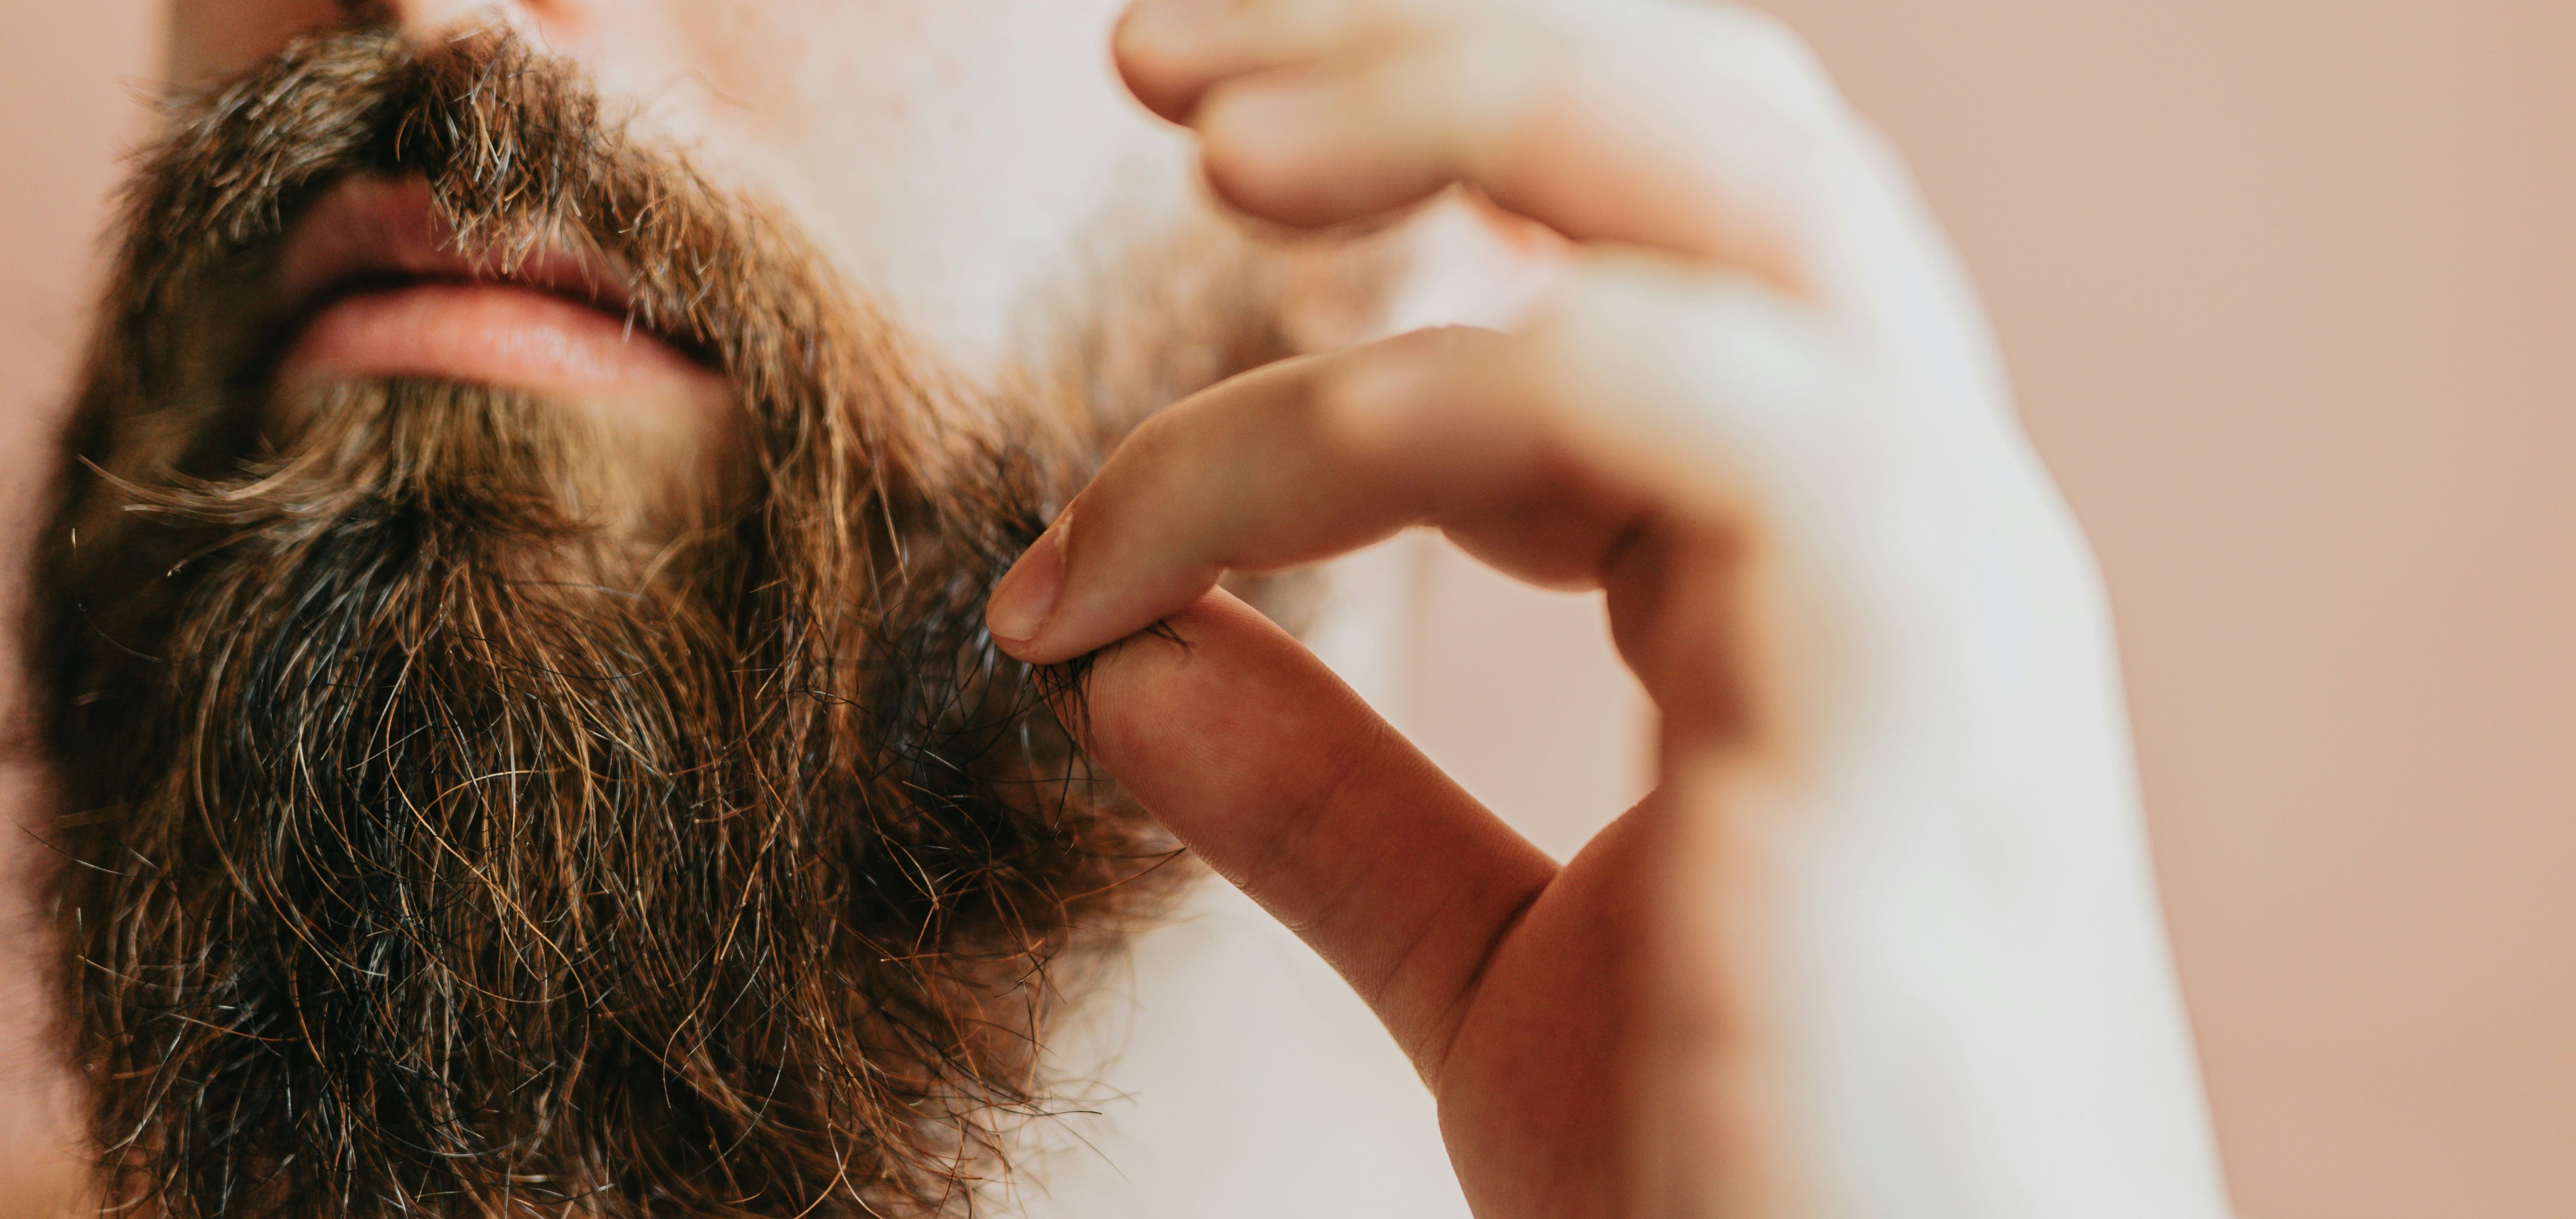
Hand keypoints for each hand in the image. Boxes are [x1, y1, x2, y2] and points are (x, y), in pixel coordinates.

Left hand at [987, 1, 2233, 1214]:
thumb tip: (1120, 659)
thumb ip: (1331, 803)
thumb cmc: (1743, 1202)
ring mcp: (1941, 590)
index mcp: (1838, 573)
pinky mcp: (1905, 689)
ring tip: (1201, 152)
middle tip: (1164, 50)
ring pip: (1712, 207)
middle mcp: (1921, 533)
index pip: (1674, 236)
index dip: (1444, 148)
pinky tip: (1204, 511)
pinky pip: (1648, 409)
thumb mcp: (1497, 967)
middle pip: (1727, 137)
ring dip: (1436, 133)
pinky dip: (1384, 419)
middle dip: (1446, 44)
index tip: (1196, 166)